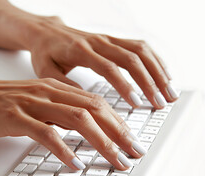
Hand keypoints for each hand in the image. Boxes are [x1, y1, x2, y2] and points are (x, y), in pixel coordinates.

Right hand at [0, 78, 145, 169]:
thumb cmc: (8, 103)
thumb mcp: (42, 104)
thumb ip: (64, 113)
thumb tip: (88, 129)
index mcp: (58, 88)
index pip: (98, 103)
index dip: (119, 122)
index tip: (132, 140)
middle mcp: (50, 92)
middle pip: (95, 110)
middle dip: (119, 132)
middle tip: (134, 152)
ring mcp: (33, 103)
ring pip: (77, 120)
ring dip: (100, 142)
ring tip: (115, 160)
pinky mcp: (15, 117)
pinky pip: (45, 134)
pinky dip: (63, 150)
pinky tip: (75, 164)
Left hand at [29, 16, 178, 108]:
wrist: (46, 32)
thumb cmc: (46, 53)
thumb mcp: (46, 72)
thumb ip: (65, 86)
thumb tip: (87, 103)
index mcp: (81, 51)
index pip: (109, 68)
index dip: (125, 86)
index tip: (138, 103)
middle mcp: (98, 42)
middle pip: (131, 58)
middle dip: (150, 81)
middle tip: (161, 101)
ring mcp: (108, 39)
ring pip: (140, 50)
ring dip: (158, 71)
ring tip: (170, 91)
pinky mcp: (113, 40)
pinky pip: (139, 46)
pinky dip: (154, 60)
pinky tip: (163, 74)